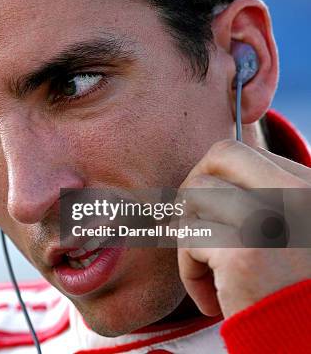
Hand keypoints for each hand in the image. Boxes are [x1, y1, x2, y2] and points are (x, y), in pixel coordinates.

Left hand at [177, 139, 310, 317]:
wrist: (305, 342)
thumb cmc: (293, 294)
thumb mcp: (287, 235)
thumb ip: (257, 202)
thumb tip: (200, 183)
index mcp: (308, 188)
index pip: (241, 153)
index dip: (213, 181)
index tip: (210, 217)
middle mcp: (297, 194)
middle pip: (220, 155)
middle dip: (194, 189)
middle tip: (196, 230)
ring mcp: (271, 219)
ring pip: (195, 196)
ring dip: (191, 238)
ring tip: (211, 275)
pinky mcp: (243, 251)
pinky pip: (189, 237)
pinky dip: (190, 272)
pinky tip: (214, 300)